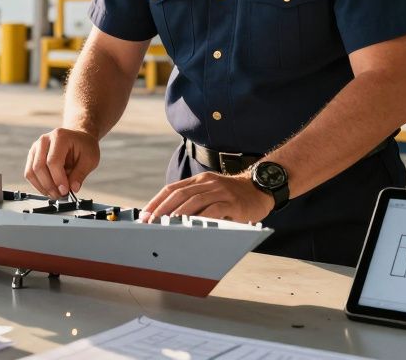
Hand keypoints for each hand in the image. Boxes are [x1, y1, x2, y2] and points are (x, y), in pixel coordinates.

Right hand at [25, 127, 99, 197]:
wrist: (78, 138)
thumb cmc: (84, 146)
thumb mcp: (90, 159)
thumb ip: (80, 174)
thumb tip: (73, 189)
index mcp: (60, 137)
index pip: (53, 161)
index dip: (58, 179)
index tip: (65, 191)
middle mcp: (44, 140)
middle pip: (39, 167)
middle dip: (49, 185)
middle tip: (60, 195)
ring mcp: (36, 148)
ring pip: (31, 172)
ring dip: (42, 187)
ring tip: (55, 194)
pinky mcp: (32, 156)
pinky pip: (29, 174)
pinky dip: (38, 185)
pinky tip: (49, 189)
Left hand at [139, 171, 273, 224]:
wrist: (260, 189)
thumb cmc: (233, 196)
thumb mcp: (212, 192)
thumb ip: (195, 200)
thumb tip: (170, 217)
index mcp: (199, 180)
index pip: (172, 189)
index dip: (157, 201)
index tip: (145, 214)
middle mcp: (208, 183)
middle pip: (179, 194)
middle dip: (162, 208)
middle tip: (151, 222)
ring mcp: (220, 191)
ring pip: (194, 200)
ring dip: (178, 213)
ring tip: (166, 224)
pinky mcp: (232, 202)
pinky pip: (213, 209)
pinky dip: (201, 217)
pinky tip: (192, 225)